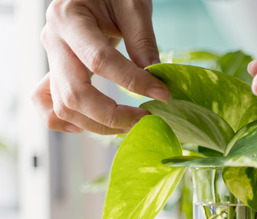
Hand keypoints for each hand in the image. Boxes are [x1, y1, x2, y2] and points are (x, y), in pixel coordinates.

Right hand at [32, 0, 169, 134]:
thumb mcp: (133, 5)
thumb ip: (142, 40)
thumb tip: (155, 79)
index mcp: (69, 18)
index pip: (100, 61)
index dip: (133, 82)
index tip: (163, 94)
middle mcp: (53, 40)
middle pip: (75, 94)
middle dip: (114, 115)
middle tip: (147, 119)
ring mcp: (51, 58)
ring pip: (63, 106)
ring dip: (98, 125)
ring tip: (132, 124)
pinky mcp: (55, 71)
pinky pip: (48, 105)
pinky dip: (68, 121)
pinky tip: (95, 124)